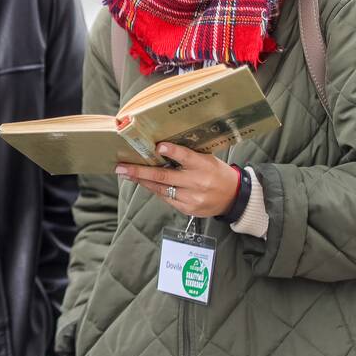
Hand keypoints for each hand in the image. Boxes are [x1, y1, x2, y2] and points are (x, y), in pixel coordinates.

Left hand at [115, 143, 238, 217]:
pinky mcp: (187, 209)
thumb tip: (160, 147)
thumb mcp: (207, 159)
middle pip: (164, 176)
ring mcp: (191, 198)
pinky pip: (166, 198)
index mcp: (204, 165)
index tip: (158, 146)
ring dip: (141, 181)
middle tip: (121, 167)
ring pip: (161, 189)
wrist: (234, 197)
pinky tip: (143, 183)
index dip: (172, 151)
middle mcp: (197, 182)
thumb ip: (187, 155)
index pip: (187, 156)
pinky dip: (153, 189)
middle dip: (139, 171)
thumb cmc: (216, 172)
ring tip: (126, 174)